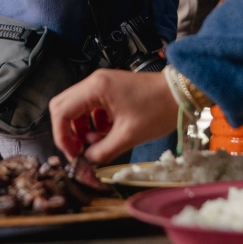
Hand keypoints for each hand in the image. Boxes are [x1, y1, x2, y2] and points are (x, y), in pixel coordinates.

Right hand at [50, 70, 176, 163]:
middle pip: (64, 106)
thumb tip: (87, 161)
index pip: (61, 111)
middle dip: (68, 131)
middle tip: (79, 150)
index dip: (61, 135)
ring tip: (98, 143)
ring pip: (77, 107)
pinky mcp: (110, 89)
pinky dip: (94, 123)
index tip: (72, 153)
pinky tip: (107, 134)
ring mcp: (102, 84)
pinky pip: (91, 107)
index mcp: (95, 88)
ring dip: (81, 128)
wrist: (180, 94)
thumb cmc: (158, 109)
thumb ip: (103, 151)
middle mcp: (95, 82)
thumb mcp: (129, 135)